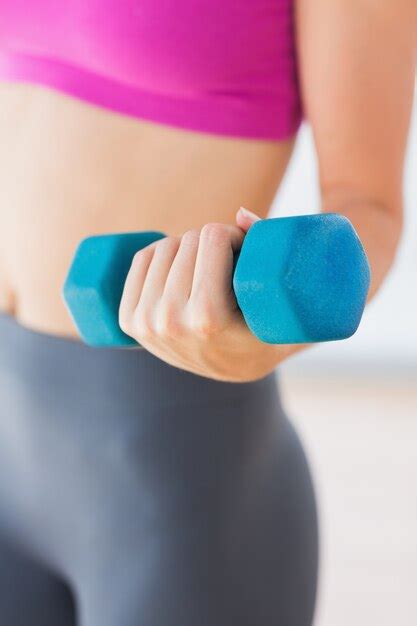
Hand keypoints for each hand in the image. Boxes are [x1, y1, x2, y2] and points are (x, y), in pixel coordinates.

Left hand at [119, 207, 293, 380]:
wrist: (235, 369)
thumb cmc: (265, 328)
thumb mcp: (278, 300)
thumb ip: (265, 251)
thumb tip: (239, 212)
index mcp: (207, 317)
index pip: (213, 238)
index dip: (234, 236)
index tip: (243, 251)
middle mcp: (170, 322)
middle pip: (188, 240)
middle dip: (212, 242)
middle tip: (227, 262)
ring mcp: (146, 323)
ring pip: (165, 247)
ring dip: (188, 247)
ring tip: (207, 267)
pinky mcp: (130, 321)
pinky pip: (142, 260)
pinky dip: (162, 253)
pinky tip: (181, 266)